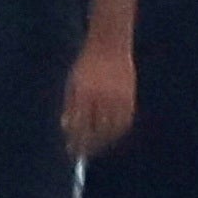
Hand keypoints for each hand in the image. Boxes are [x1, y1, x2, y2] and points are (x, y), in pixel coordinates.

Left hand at [60, 39, 138, 157]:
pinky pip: (125, 121)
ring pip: (113, 129)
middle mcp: (103, 98)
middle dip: (89, 145)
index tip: (71, 150)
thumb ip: (70, 105)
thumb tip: (66, 128)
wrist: (110, 44)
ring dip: (104, 142)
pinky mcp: (130, 96)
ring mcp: (118, 97)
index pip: (80, 126)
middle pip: (97, 131)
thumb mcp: (72, 83)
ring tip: (95, 148)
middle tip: (82, 153)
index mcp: (85, 94)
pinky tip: (110, 136)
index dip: (76, 141)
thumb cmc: (86, 64)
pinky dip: (117, 132)